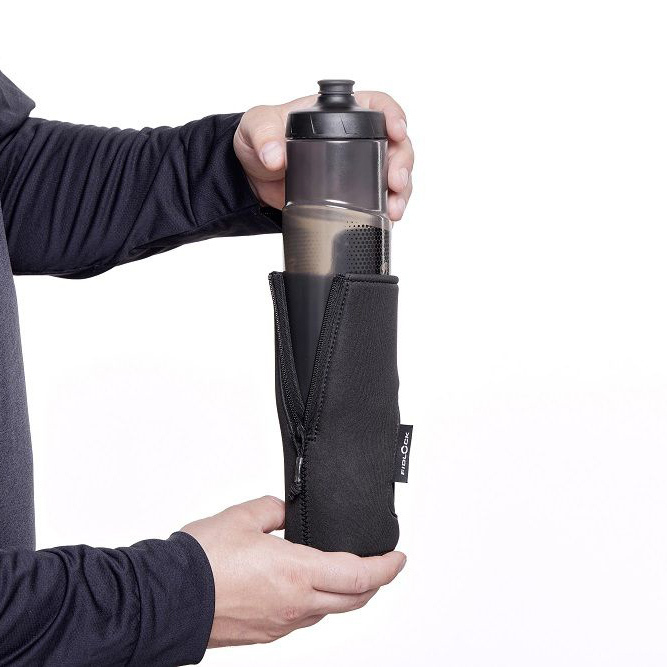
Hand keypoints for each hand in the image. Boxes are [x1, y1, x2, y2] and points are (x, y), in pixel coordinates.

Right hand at [182, 495, 406, 646]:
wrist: (165, 601)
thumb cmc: (201, 562)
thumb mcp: (244, 516)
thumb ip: (275, 509)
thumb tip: (286, 511)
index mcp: (297, 572)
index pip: (359, 575)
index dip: (386, 567)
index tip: (398, 558)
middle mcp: (295, 605)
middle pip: (353, 601)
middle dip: (374, 583)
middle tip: (381, 568)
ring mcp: (281, 624)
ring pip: (328, 613)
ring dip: (345, 595)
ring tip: (346, 575)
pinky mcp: (264, 636)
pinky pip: (303, 621)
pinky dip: (317, 605)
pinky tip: (306, 590)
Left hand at [234, 91, 413, 220]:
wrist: (253, 179)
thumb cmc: (259, 141)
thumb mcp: (256, 127)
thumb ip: (263, 135)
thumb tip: (274, 156)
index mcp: (339, 114)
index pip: (378, 104)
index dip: (394, 115)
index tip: (397, 131)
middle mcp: (356, 139)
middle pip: (395, 145)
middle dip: (402, 164)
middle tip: (395, 183)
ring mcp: (358, 169)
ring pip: (393, 175)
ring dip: (400, 192)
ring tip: (394, 210)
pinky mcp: (353, 195)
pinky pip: (380, 200)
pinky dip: (387, 210)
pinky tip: (387, 220)